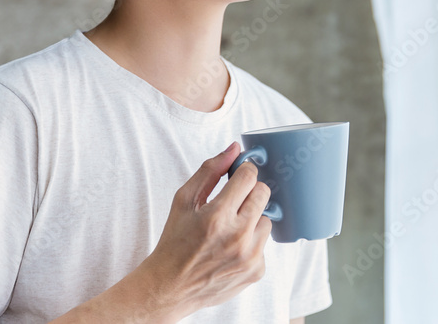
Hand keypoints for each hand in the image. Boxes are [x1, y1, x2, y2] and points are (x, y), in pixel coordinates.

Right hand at [140, 142, 273, 317]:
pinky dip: (251, 242)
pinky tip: (231, 249)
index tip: (237, 176)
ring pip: (267, 219)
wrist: (170, 287)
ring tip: (229, 229)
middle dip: (249, 192)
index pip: (249, 176)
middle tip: (233, 201)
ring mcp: (249, 256)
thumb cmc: (175, 241)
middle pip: (264, 193)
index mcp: (217, 216)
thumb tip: (234, 149)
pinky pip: (264, 244)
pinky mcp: (257, 271)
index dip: (243, 172)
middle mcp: (237, 237)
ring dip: (252, 219)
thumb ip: (210, 170)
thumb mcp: (184, 200)